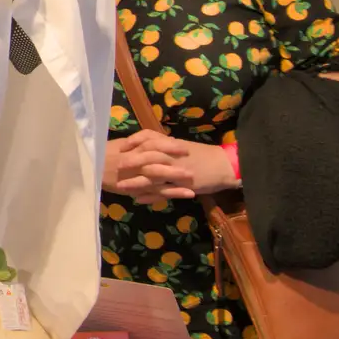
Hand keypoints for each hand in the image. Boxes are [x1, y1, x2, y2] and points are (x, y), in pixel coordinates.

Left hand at [105, 131, 239, 204]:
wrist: (224, 165)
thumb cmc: (204, 155)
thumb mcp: (182, 148)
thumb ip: (166, 147)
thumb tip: (150, 146)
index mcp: (171, 146)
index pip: (149, 139)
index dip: (133, 142)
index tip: (121, 146)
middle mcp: (172, 157)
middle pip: (146, 157)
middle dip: (129, 162)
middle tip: (114, 166)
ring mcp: (176, 172)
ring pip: (152, 176)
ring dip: (135, 182)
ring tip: (121, 187)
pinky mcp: (182, 186)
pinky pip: (163, 192)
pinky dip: (150, 196)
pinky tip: (138, 199)